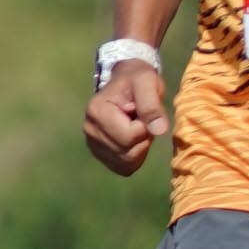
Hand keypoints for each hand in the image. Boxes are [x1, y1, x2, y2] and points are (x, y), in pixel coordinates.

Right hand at [83, 58, 171, 177]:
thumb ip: (152, 104)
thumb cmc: (137, 80)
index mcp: (96, 111)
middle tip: (142, 120)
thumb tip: (158, 130)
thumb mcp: (147, 81)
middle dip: (143, 138)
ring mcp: (93, 145)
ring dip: (140, 147)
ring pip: (127, 162)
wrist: (126, 83)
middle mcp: (90, 130)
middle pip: (127, 152)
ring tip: (137, 127)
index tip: (141, 110)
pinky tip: (135, 140)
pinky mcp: (101, 155)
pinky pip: (124, 168)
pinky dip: (135, 157)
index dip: (144, 126)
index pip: (129, 136)